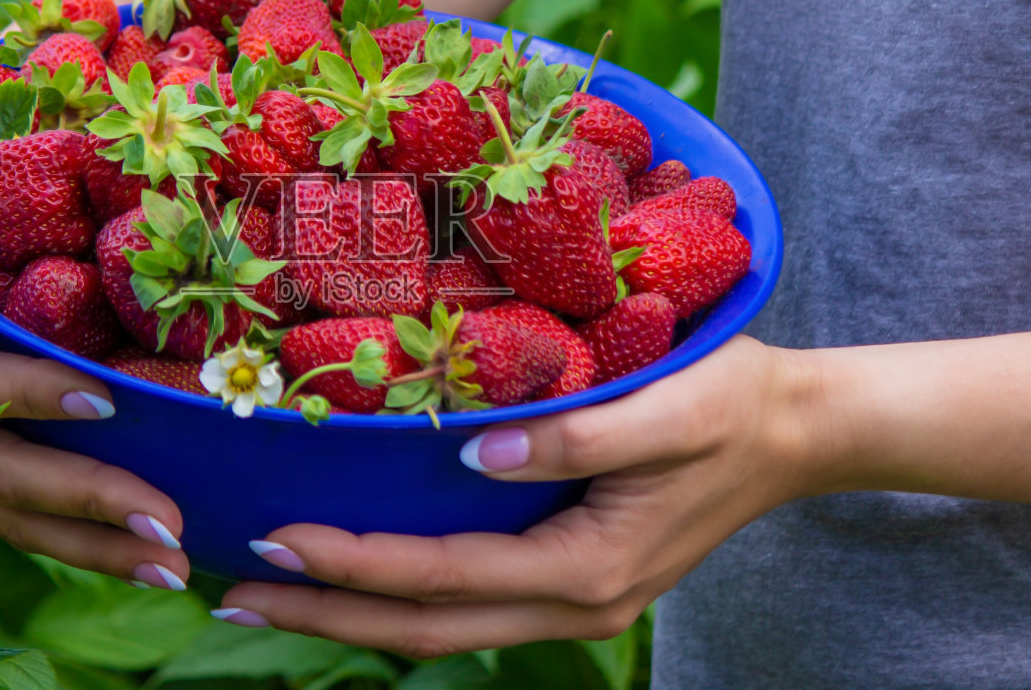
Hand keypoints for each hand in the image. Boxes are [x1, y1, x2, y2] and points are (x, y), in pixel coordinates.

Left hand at [213, 337, 824, 654]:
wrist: (797, 430)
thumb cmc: (731, 401)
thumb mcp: (667, 406)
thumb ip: (576, 437)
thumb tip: (475, 453)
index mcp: (590, 567)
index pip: (442, 576)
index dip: (353, 564)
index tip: (275, 538)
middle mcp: (574, 602)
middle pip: (424, 628)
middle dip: (324, 613)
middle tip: (233, 594)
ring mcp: (574, 601)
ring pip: (441, 626)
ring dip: (352, 613)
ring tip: (269, 592)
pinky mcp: (573, 579)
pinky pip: (469, 604)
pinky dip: (401, 596)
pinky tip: (354, 574)